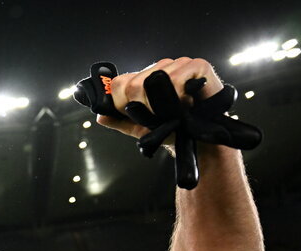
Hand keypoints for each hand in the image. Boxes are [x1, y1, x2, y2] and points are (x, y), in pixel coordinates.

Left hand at [98, 58, 222, 139]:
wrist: (201, 137)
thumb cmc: (174, 128)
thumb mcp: (141, 128)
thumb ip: (120, 120)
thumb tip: (100, 115)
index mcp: (145, 78)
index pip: (120, 83)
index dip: (122, 103)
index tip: (137, 116)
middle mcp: (160, 67)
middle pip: (134, 84)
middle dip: (142, 107)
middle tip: (158, 116)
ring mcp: (179, 64)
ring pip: (155, 81)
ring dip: (161, 104)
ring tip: (174, 111)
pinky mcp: (198, 65)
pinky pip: (177, 78)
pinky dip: (178, 96)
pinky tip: (186, 102)